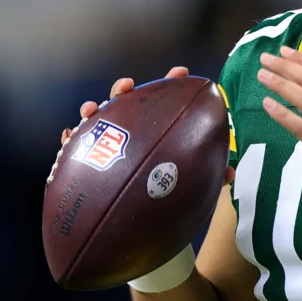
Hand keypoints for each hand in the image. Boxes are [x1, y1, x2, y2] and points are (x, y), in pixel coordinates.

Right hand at [51, 66, 234, 185]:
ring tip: (93, 107)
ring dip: (94, 109)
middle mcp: (131, 135)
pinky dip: (71, 138)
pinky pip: (75, 148)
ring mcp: (108, 147)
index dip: (171, 85)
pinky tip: (71, 133)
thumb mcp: (189, 186)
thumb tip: (230, 174)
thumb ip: (209, 177)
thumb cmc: (165, 196)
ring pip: (99, 120)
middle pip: (126, 105)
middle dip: (124, 90)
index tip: (181, 73)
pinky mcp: (88, 163)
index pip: (164, 104)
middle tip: (129, 86)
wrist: (141, 227)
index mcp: (156, 133)